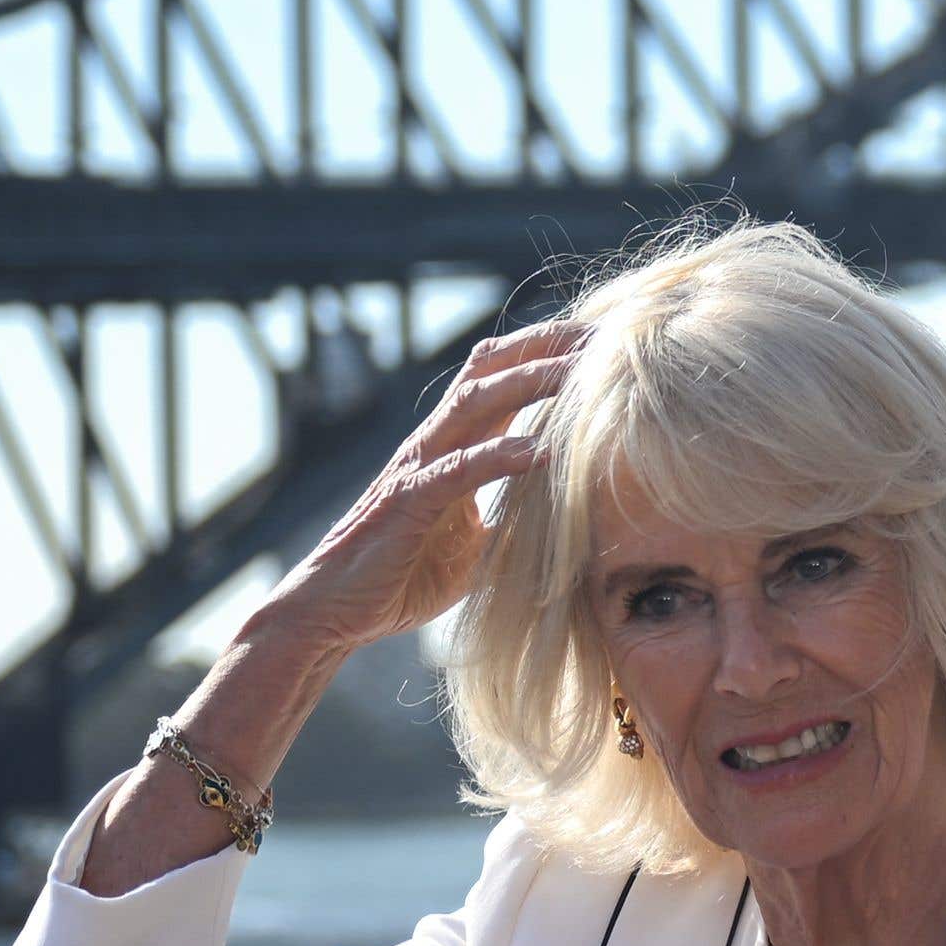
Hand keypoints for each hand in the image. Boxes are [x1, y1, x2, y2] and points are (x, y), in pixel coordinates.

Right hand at [257, 318, 585, 662]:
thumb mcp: (478, 542)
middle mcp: (435, 443)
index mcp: (454, 445)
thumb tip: (572, 522)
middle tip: (606, 332)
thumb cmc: (407, 576)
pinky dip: (500, 456)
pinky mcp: (407, 504)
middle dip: (547, 347)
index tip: (608, 338)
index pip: (503, 377)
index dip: (549, 352)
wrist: (338, 612)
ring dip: (529, 382)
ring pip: (474, 403)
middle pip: (492, 370)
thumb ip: (515, 518)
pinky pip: (457, 470)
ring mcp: (418, 467)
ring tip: (582, 372)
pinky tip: (542, 452)